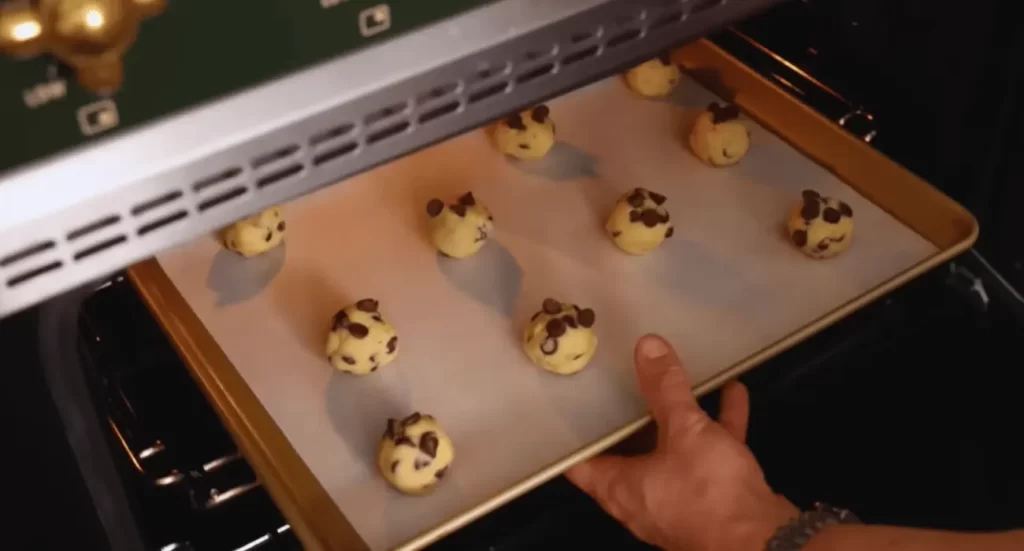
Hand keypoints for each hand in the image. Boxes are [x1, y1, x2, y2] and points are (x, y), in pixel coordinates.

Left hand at [566, 334, 797, 550]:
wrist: (766, 544)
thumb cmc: (707, 491)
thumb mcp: (685, 430)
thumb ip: (666, 388)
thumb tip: (647, 346)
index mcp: (619, 487)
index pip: (580, 461)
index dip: (575, 433)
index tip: (574, 402)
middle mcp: (642, 498)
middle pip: (629, 453)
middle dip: (632, 418)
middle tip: (624, 382)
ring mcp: (679, 502)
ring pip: (673, 453)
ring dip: (680, 418)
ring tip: (680, 380)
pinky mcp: (713, 502)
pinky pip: (708, 458)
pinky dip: (718, 428)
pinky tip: (732, 394)